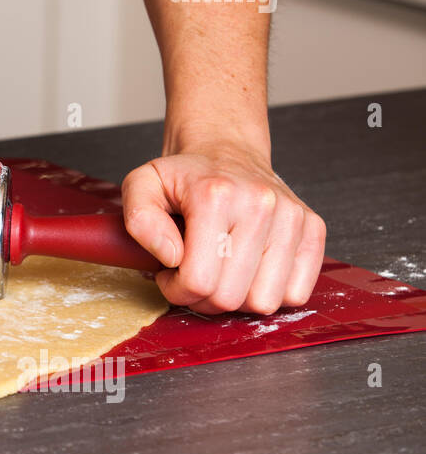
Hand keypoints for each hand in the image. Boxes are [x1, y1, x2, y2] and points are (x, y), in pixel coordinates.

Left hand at [121, 143, 325, 314]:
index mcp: (215, 195)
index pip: (198, 280)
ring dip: (237, 300)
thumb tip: (171, 257)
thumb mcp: (142, 185)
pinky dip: (268, 293)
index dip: (176, 289)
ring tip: (220, 274)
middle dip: (202, 298)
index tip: (170, 273)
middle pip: (230, 297)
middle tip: (193, 276)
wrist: (225, 151)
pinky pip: (296, 293)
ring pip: (264, 302)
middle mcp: (260, 205)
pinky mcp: (313, 229)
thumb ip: (139, 220)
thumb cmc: (184, 176)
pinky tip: (248, 273)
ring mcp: (292, 217)